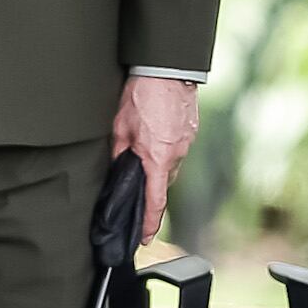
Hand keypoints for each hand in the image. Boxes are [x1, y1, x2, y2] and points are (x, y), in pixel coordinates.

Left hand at [113, 75, 198, 237]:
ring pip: (169, 165)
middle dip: (150, 187)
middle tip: (136, 186)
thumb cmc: (142, 95)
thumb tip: (117, 170)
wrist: (167, 68)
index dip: (150, 223)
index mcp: (157, 158)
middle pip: (163, 183)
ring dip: (157, 165)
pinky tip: (154, 136)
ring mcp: (186, 142)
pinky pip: (177, 150)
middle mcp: (176, 154)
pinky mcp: (190, 131)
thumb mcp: (119, 128)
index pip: (155, 201)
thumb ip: (119, 154)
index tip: (145, 239)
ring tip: (143, 151)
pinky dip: (165, 150)